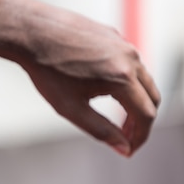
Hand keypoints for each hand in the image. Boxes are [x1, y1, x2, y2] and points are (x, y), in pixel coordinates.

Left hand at [5, 0, 159, 155]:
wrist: (31, 32)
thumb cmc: (47, 72)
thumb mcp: (71, 108)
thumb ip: (100, 130)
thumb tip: (124, 149)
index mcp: (122, 77)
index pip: (146, 114)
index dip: (140, 137)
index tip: (129, 151)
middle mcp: (130, 57)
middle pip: (152, 97)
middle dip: (141, 122)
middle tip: (125, 139)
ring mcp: (123, 43)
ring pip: (142, 79)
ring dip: (135, 101)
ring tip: (118, 120)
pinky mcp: (113, 35)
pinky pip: (129, 63)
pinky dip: (127, 82)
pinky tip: (105, 92)